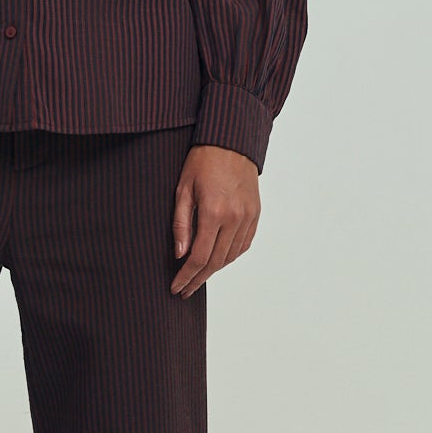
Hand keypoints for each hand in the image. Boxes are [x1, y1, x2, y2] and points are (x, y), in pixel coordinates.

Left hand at [170, 144, 259, 295]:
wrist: (231, 143)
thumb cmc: (202, 162)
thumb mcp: (183, 190)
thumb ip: (181, 224)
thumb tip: (180, 255)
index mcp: (214, 212)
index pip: (198, 257)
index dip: (186, 276)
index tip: (176, 288)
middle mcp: (235, 218)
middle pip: (215, 262)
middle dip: (198, 279)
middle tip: (184, 290)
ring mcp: (248, 217)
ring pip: (231, 256)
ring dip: (214, 270)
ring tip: (197, 277)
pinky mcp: (255, 214)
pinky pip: (244, 245)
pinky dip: (230, 257)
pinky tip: (218, 260)